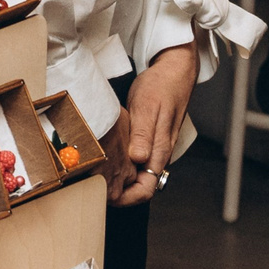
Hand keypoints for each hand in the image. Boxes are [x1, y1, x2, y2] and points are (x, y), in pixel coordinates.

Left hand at [105, 47, 195, 205]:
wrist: (174, 71)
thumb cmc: (161, 86)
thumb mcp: (147, 108)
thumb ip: (144, 135)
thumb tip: (139, 159)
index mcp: (160, 150)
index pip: (146, 189)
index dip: (126, 198)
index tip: (105, 195)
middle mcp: (159, 153)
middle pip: (140, 186)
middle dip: (119, 191)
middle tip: (94, 185)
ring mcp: (156, 147)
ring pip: (138, 173)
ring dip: (119, 177)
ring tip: (97, 173)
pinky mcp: (151, 139)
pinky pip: (137, 159)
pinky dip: (122, 162)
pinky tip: (108, 156)